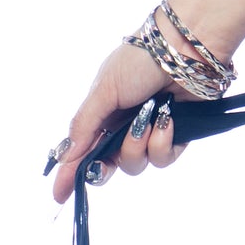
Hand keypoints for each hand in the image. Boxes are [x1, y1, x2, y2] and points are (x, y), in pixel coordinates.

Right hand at [46, 42, 184, 205]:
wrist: (185, 49)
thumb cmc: (141, 60)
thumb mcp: (104, 90)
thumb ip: (85, 124)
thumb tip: (65, 154)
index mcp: (102, 111)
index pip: (82, 148)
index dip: (70, 172)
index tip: (59, 195)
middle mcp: (124, 124)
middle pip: (109, 164)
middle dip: (106, 165)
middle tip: (105, 162)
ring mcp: (150, 130)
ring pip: (136, 164)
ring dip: (138, 146)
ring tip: (147, 119)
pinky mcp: (177, 135)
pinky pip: (164, 158)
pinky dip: (163, 141)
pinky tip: (168, 120)